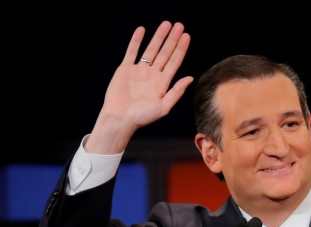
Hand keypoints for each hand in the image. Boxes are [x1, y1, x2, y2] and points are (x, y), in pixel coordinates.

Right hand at [87, 21, 192, 153]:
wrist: (120, 118)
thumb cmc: (141, 117)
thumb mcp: (163, 107)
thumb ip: (176, 92)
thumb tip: (190, 78)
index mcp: (162, 83)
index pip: (174, 62)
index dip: (181, 49)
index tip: (186, 36)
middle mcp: (152, 75)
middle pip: (165, 53)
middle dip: (172, 39)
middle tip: (179, 25)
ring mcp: (139, 71)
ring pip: (151, 50)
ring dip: (158, 37)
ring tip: (166, 24)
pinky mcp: (125, 69)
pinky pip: (132, 52)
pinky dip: (136, 41)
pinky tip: (142, 30)